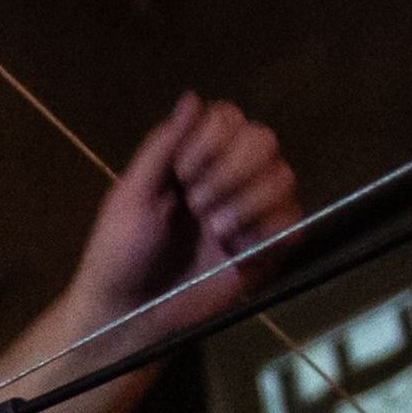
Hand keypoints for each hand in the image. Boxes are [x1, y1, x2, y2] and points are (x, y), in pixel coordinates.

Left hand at [63, 94, 296, 338]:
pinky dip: (266, 230)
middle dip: (232, 168)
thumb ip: (162, 146)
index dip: (213, 138)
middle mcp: (226, 179)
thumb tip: (191, 98)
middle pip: (263, 139)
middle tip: (197, 204)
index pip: (229, 118)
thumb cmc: (119, 254)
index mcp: (192, 160)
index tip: (182, 172)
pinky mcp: (266, 248)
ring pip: (283, 176)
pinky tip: (235, 250)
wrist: (128, 314)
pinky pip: (292, 220)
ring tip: (214, 230)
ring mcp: (250, 213)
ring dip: (248, 199)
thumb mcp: (130, 195)